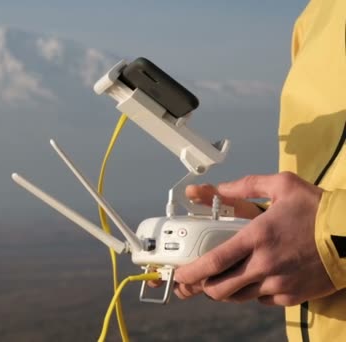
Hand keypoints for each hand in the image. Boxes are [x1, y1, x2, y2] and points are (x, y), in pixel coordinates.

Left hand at [174, 172, 335, 305]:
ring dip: (224, 291)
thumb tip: (217, 187)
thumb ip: (245, 185)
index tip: (179, 274)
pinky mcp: (292, 296)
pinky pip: (261, 300)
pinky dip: (251, 293)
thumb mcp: (282, 185)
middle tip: (192, 282)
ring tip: (218, 280)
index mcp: (257, 236)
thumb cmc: (319, 209)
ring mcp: (279, 283)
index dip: (190, 272)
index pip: (214, 261)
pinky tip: (251, 280)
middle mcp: (265, 264)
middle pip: (219, 288)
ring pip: (238, 297)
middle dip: (201, 287)